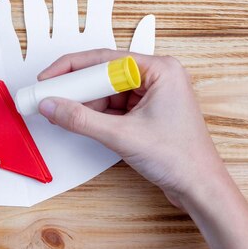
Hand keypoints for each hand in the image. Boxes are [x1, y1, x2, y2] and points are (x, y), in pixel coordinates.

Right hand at [38, 50, 247, 248]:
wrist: (200, 189)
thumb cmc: (180, 159)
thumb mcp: (122, 136)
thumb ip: (80, 119)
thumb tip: (51, 105)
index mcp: (160, 69)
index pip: (105, 59)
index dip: (71, 67)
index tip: (47, 77)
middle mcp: (156, 77)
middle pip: (103, 73)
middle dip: (74, 86)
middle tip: (47, 93)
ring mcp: (151, 95)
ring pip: (105, 90)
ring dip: (82, 101)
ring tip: (56, 109)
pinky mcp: (145, 113)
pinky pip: (112, 106)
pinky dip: (92, 113)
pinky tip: (74, 118)